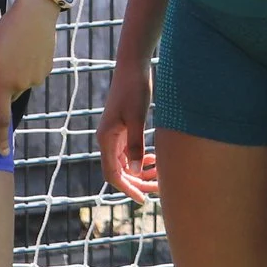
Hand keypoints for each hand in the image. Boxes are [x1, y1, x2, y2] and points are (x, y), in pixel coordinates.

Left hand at [0, 0, 58, 155]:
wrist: (37, 13)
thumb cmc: (8, 30)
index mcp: (5, 83)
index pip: (1, 117)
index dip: (0, 136)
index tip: (0, 152)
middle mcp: (23, 84)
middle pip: (11, 95)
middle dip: (6, 86)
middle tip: (3, 61)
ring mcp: (37, 77)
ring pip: (23, 83)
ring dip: (18, 74)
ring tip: (17, 49)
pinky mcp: (47, 69)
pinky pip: (34, 74)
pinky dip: (29, 67)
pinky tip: (28, 48)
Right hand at [96, 58, 157, 200]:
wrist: (133, 67)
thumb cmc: (134, 90)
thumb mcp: (137, 118)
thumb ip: (136, 145)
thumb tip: (137, 172)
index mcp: (106, 139)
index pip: (113, 174)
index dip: (127, 189)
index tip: (142, 200)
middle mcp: (107, 139)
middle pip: (120, 171)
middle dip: (138, 182)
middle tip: (158, 190)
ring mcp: (114, 135)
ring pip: (126, 163)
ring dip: (141, 172)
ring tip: (160, 176)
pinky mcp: (123, 129)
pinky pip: (129, 152)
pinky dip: (141, 159)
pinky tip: (154, 159)